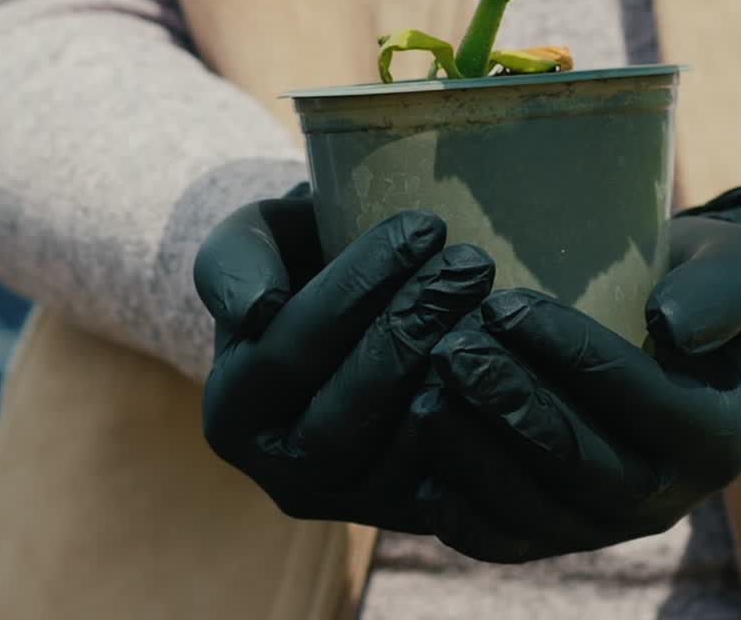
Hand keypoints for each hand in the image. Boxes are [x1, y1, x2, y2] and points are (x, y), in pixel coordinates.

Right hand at [193, 185, 494, 528]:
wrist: (336, 315)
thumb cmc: (290, 265)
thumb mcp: (246, 243)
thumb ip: (235, 264)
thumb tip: (261, 309)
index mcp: (231, 414)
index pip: (288, 352)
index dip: (355, 288)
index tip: (419, 226)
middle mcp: (283, 476)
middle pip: (347, 412)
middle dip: (412, 328)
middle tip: (467, 261)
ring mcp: (352, 505)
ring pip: (404, 452)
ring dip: (455, 369)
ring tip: (489, 296)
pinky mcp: (413, 514)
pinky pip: (455, 482)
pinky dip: (484, 418)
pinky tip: (510, 350)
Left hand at [415, 210, 740, 562]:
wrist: (673, 340)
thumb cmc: (694, 290)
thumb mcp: (730, 270)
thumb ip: (716, 290)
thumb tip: (669, 324)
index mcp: (715, 435)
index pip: (638, 399)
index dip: (570, 354)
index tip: (503, 305)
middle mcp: (666, 496)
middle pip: (583, 464)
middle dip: (510, 405)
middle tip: (449, 350)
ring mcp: (607, 522)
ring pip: (538, 513)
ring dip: (476, 459)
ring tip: (424, 397)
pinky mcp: (556, 532)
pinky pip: (508, 541)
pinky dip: (463, 517)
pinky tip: (420, 473)